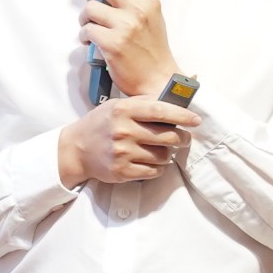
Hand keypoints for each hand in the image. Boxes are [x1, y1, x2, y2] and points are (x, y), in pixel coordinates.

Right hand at [58, 95, 201, 187]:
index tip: (196, 120)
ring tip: (160, 150)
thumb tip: (175, 101)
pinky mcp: (122, 171)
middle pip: (168, 136)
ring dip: (167, 154)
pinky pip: (154, 171)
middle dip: (182, 139)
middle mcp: (123, 131)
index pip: (160, 111)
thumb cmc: (101, 124)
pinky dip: (157, 167)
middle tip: (183, 139)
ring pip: (163, 156)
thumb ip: (143, 103)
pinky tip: (151, 161)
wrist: (76, 149)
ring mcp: (123, 153)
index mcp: (124, 110)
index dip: (182, 116)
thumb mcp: (117, 105)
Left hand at [80, 0, 178, 101]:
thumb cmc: (153, 49)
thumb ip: (135, 0)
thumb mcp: (152, 18)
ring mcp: (125, 25)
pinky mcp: (112, 43)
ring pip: (89, 8)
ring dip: (84, 18)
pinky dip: (84, 36)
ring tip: (91, 28)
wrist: (158, 81)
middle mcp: (138, 8)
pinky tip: (91, 43)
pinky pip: (86, 30)